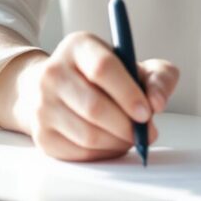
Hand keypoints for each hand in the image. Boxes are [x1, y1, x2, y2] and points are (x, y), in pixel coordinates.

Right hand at [0, 31, 179, 161]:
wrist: (61, 89)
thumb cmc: (106, 78)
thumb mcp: (137, 67)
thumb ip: (159, 78)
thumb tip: (156, 103)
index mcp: (78, 47)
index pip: (102, 68)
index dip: (128, 94)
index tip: (148, 112)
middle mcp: (53, 73)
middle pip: (94, 107)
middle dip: (127, 126)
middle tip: (146, 132)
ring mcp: (42, 105)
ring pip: (88, 135)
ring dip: (118, 142)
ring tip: (131, 137)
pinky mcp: (42, 135)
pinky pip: (79, 153)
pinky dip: (103, 153)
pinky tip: (112, 143)